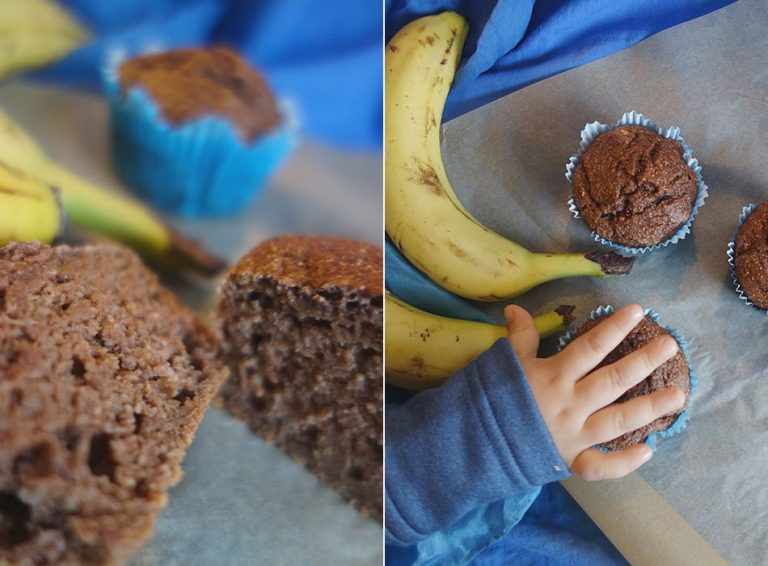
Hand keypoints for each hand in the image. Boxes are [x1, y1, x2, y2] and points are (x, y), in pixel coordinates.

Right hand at [504, 303, 684, 480]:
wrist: (472, 440)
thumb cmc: (490, 396)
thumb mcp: (504, 362)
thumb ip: (519, 336)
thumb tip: (516, 308)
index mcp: (553, 376)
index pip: (590, 347)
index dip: (614, 327)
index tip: (638, 311)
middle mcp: (570, 404)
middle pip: (614, 380)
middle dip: (644, 361)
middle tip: (670, 345)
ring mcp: (573, 435)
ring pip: (619, 421)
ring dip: (650, 408)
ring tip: (678, 395)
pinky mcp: (570, 461)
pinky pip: (601, 466)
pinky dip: (625, 462)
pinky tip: (649, 450)